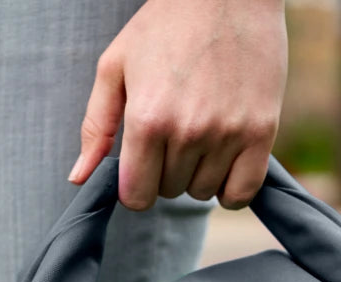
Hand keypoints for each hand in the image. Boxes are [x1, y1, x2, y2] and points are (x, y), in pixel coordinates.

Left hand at [67, 0, 287, 210]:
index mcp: (146, 118)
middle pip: (170, 192)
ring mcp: (227, 134)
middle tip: (174, 133)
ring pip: (203, 192)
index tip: (143, 168)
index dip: (136, 187)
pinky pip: (241, 194)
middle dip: (166, 172)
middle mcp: (187, 131)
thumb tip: (79, 178)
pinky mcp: (261, 133)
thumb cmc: (165, 26)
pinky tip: (225, 163)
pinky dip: (231, 188)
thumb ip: (96, 126)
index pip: (137, 196)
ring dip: (198, 175)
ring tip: (200, 134)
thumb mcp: (116, 67)